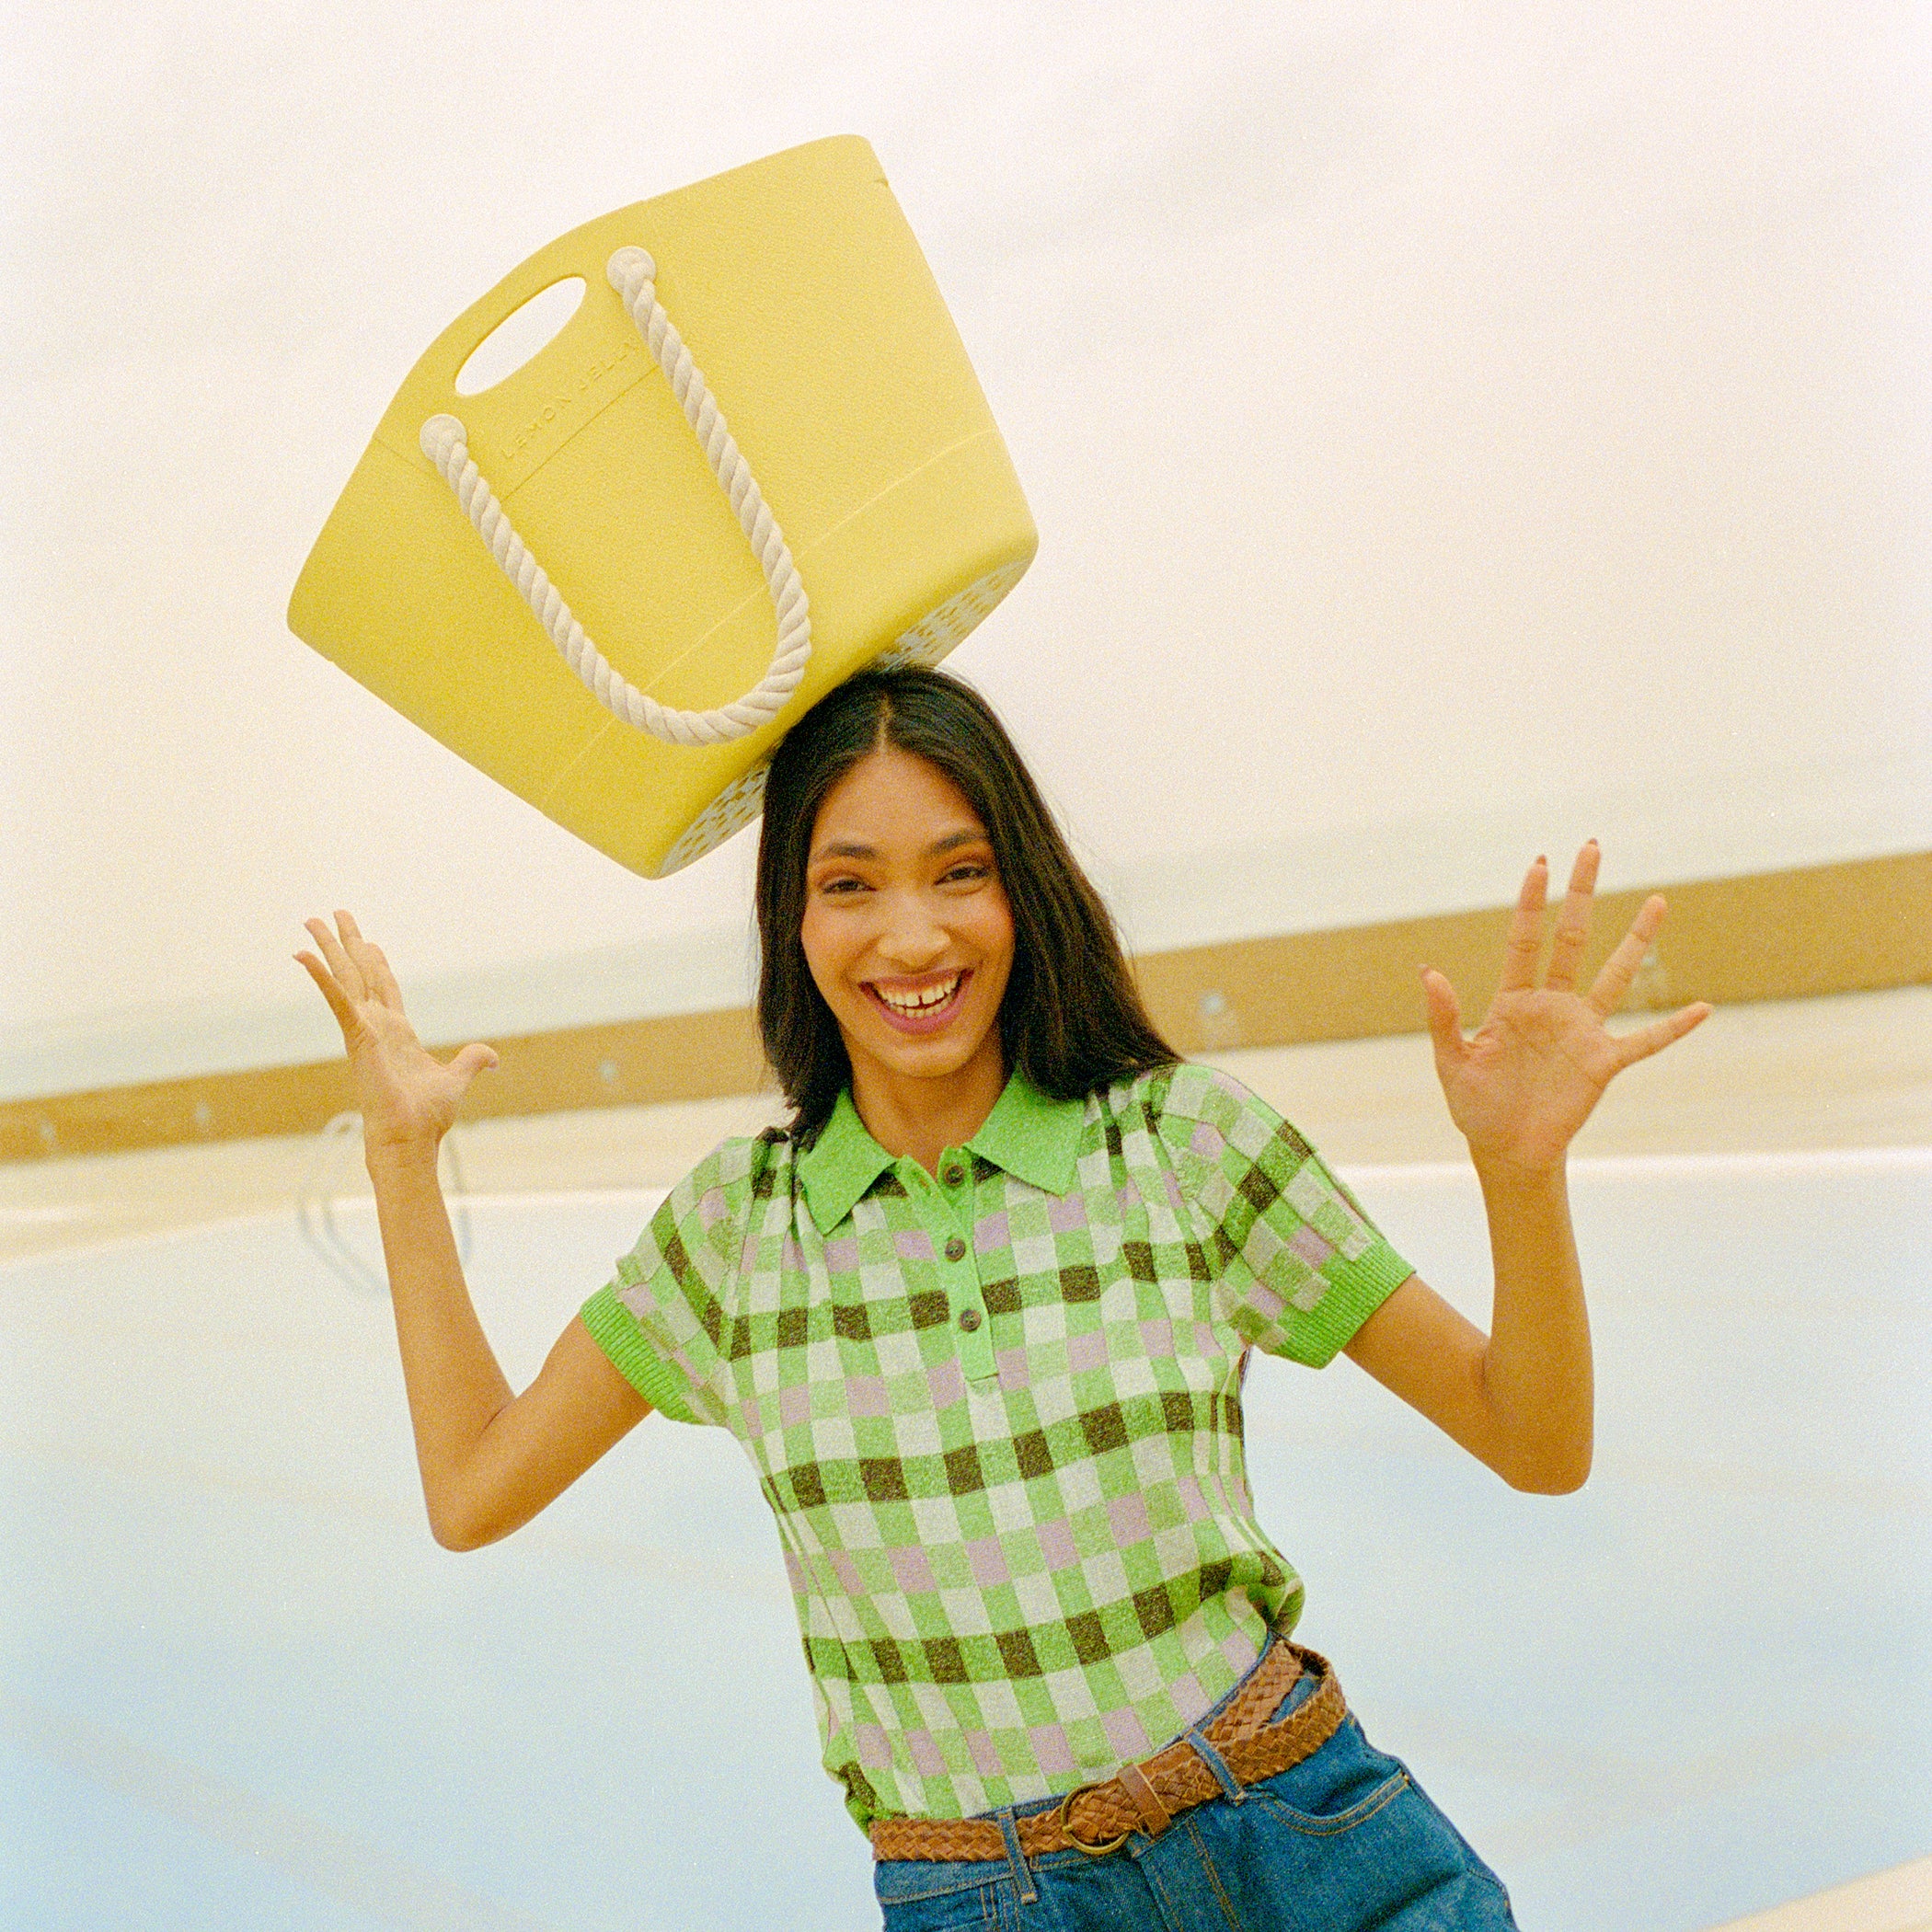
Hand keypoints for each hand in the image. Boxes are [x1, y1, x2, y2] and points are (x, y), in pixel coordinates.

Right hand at [296, 911, 496, 1160]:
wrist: (411, 1138)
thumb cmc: (426, 1116)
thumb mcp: (457, 1079)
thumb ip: (472, 1061)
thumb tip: (492, 1057)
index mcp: (397, 1033)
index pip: (384, 988)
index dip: (377, 963)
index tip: (369, 941)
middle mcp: (376, 1026)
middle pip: (360, 973)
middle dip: (348, 943)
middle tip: (335, 914)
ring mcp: (363, 1029)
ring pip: (343, 978)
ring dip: (327, 949)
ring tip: (311, 921)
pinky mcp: (357, 1036)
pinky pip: (337, 1000)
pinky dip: (320, 977)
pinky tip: (302, 955)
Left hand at [1421, 842, 1711, 1174]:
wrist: (1504, 1148)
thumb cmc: (1475, 1104)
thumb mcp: (1451, 1060)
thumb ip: (1443, 1017)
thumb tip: (1428, 972)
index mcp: (1512, 1001)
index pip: (1524, 941)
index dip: (1530, 903)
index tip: (1540, 863)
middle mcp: (1552, 1005)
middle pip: (1572, 939)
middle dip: (1581, 895)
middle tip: (1592, 848)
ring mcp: (1581, 1031)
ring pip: (1615, 976)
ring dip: (1637, 940)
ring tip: (1659, 901)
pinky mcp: (1602, 1062)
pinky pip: (1645, 1042)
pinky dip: (1673, 1028)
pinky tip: (1703, 1009)